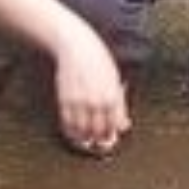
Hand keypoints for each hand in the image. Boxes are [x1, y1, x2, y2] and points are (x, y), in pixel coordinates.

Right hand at [50, 37, 131, 157]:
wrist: (76, 46)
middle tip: (100, 141)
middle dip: (101, 140)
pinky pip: (68, 124)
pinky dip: (72, 132)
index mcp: (112, 96)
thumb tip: (124, 126)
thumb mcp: (115, 80)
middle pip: (99, 132)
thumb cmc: (99, 62)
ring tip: (88, 138)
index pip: (114, 126)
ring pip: (83, 131)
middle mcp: (96, 101)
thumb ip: (120, 105)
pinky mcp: (65, 100)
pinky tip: (76, 132)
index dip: (113, 134)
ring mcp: (79, 102)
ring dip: (86, 138)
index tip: (111, 137)